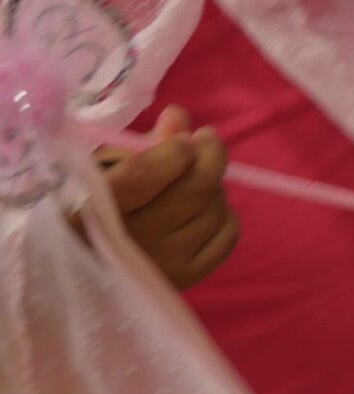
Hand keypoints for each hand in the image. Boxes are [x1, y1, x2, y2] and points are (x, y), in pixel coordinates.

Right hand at [98, 109, 239, 290]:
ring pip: (215, 209)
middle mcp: (130, 240)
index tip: (184, 138)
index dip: (172, 152)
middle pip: (193, 192)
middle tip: (206, 139)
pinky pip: (228, 234)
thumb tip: (179, 116)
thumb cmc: (90, 204)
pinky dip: (224, 215)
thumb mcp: (101, 169)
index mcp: (90, 208)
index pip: (142, 177)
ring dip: (213, 187)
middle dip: (209, 156)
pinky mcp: (186, 277)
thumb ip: (141, 144)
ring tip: (194, 181)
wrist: (85, 266)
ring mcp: (162, 263)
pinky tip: (204, 209)